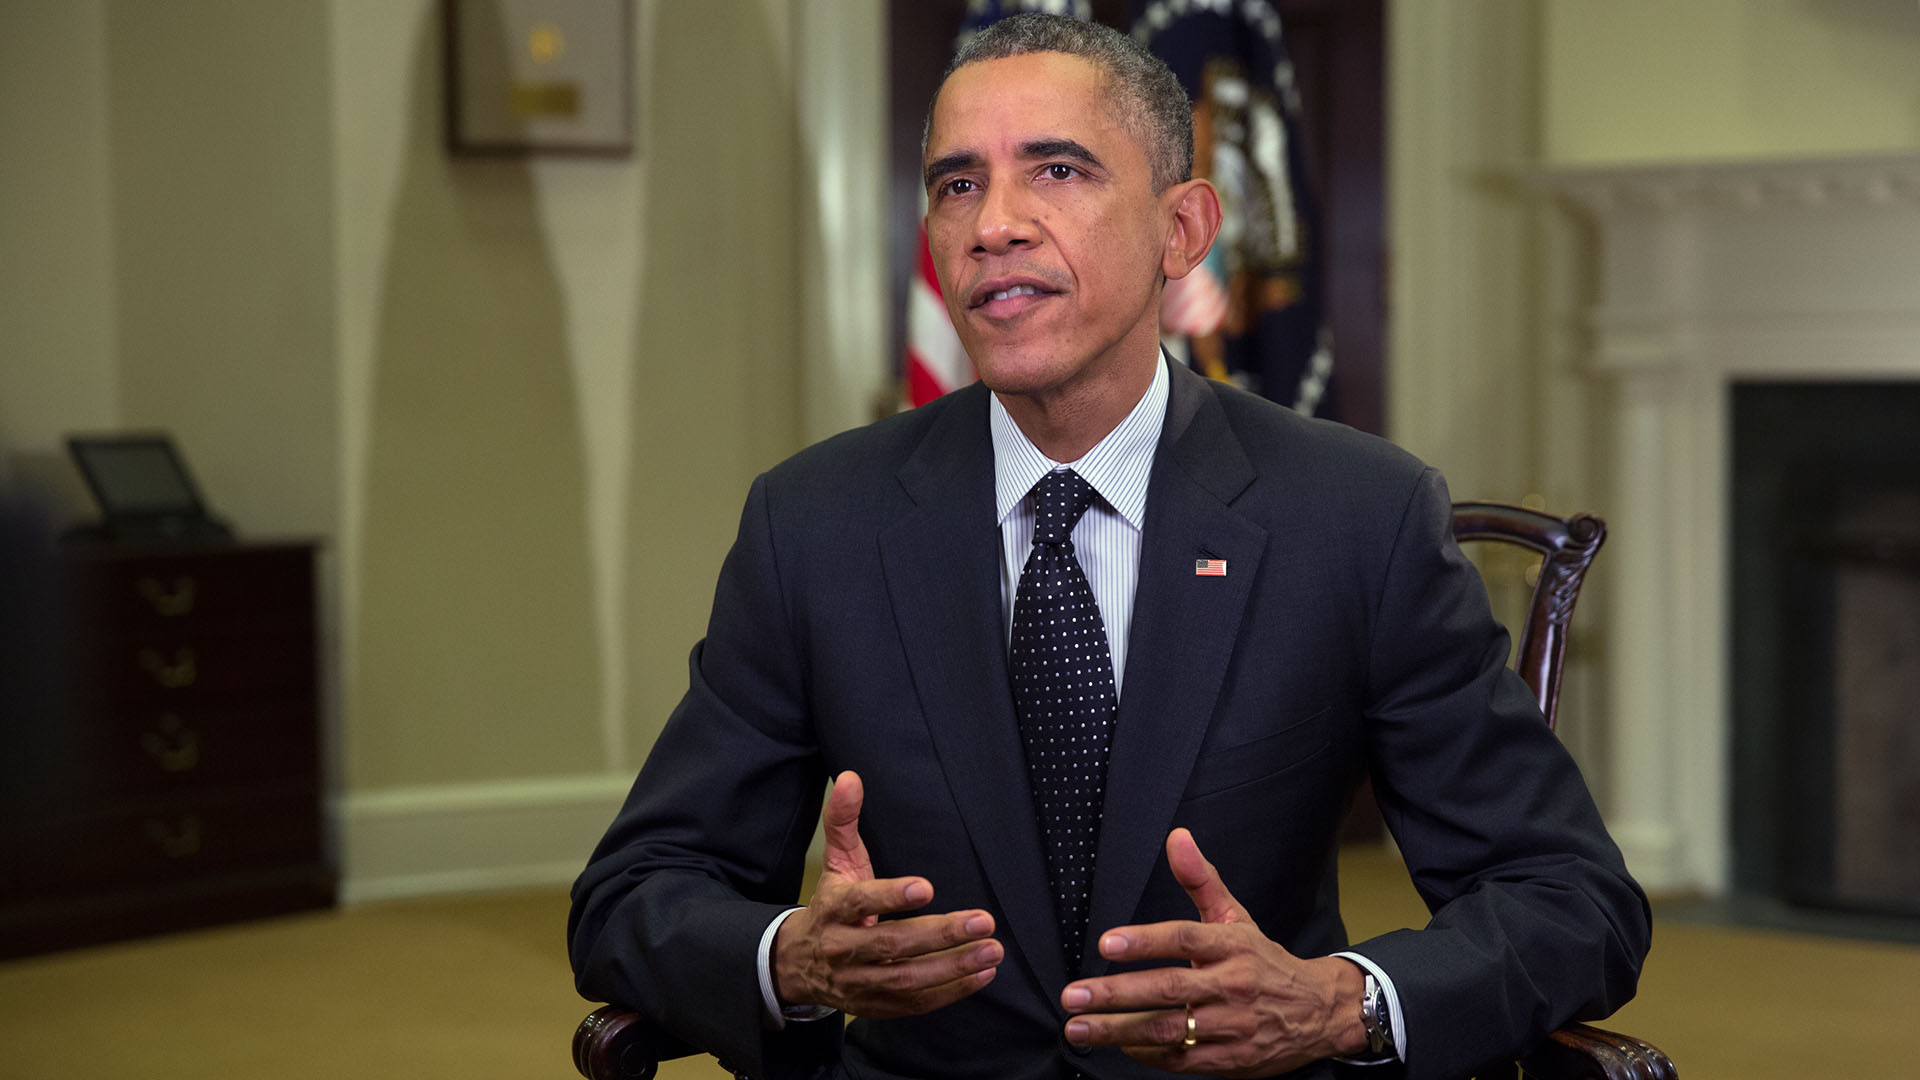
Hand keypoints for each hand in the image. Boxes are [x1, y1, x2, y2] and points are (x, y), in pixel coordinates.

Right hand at [773, 771, 1002, 1017]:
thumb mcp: (836, 862)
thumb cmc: (830, 906)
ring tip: (992, 951)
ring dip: (952, 968)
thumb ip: (844, 819)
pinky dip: (949, 992)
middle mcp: (842, 949)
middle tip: (983, 921)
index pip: (859, 902)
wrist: (798, 964)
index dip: (890, 896)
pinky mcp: (875, 1006)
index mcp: (832, 909)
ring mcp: (858, 982)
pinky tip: (980, 974)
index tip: (927, 887)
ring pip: (906, 980)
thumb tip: (852, 778)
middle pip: (891, 945)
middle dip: (940, 934)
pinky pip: (914, 1004)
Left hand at [1059, 829, 1367, 1075]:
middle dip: (1116, 993)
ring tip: (1079, 1027)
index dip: (1144, 940)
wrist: (1320, 1012)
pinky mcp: (1231, 1060)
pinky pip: (1182, 1059)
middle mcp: (1232, 986)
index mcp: (1231, 946)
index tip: (1106, 943)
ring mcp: (1232, 1026)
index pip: (1184, 939)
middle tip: (1074, 995)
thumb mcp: (1236, 917)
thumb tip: (1177, 838)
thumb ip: (1201, 880)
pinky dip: (1148, 1054)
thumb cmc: (1265, 962)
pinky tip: (1120, 1046)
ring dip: (1119, 1031)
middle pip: (1168, 989)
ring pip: (1169, 1029)